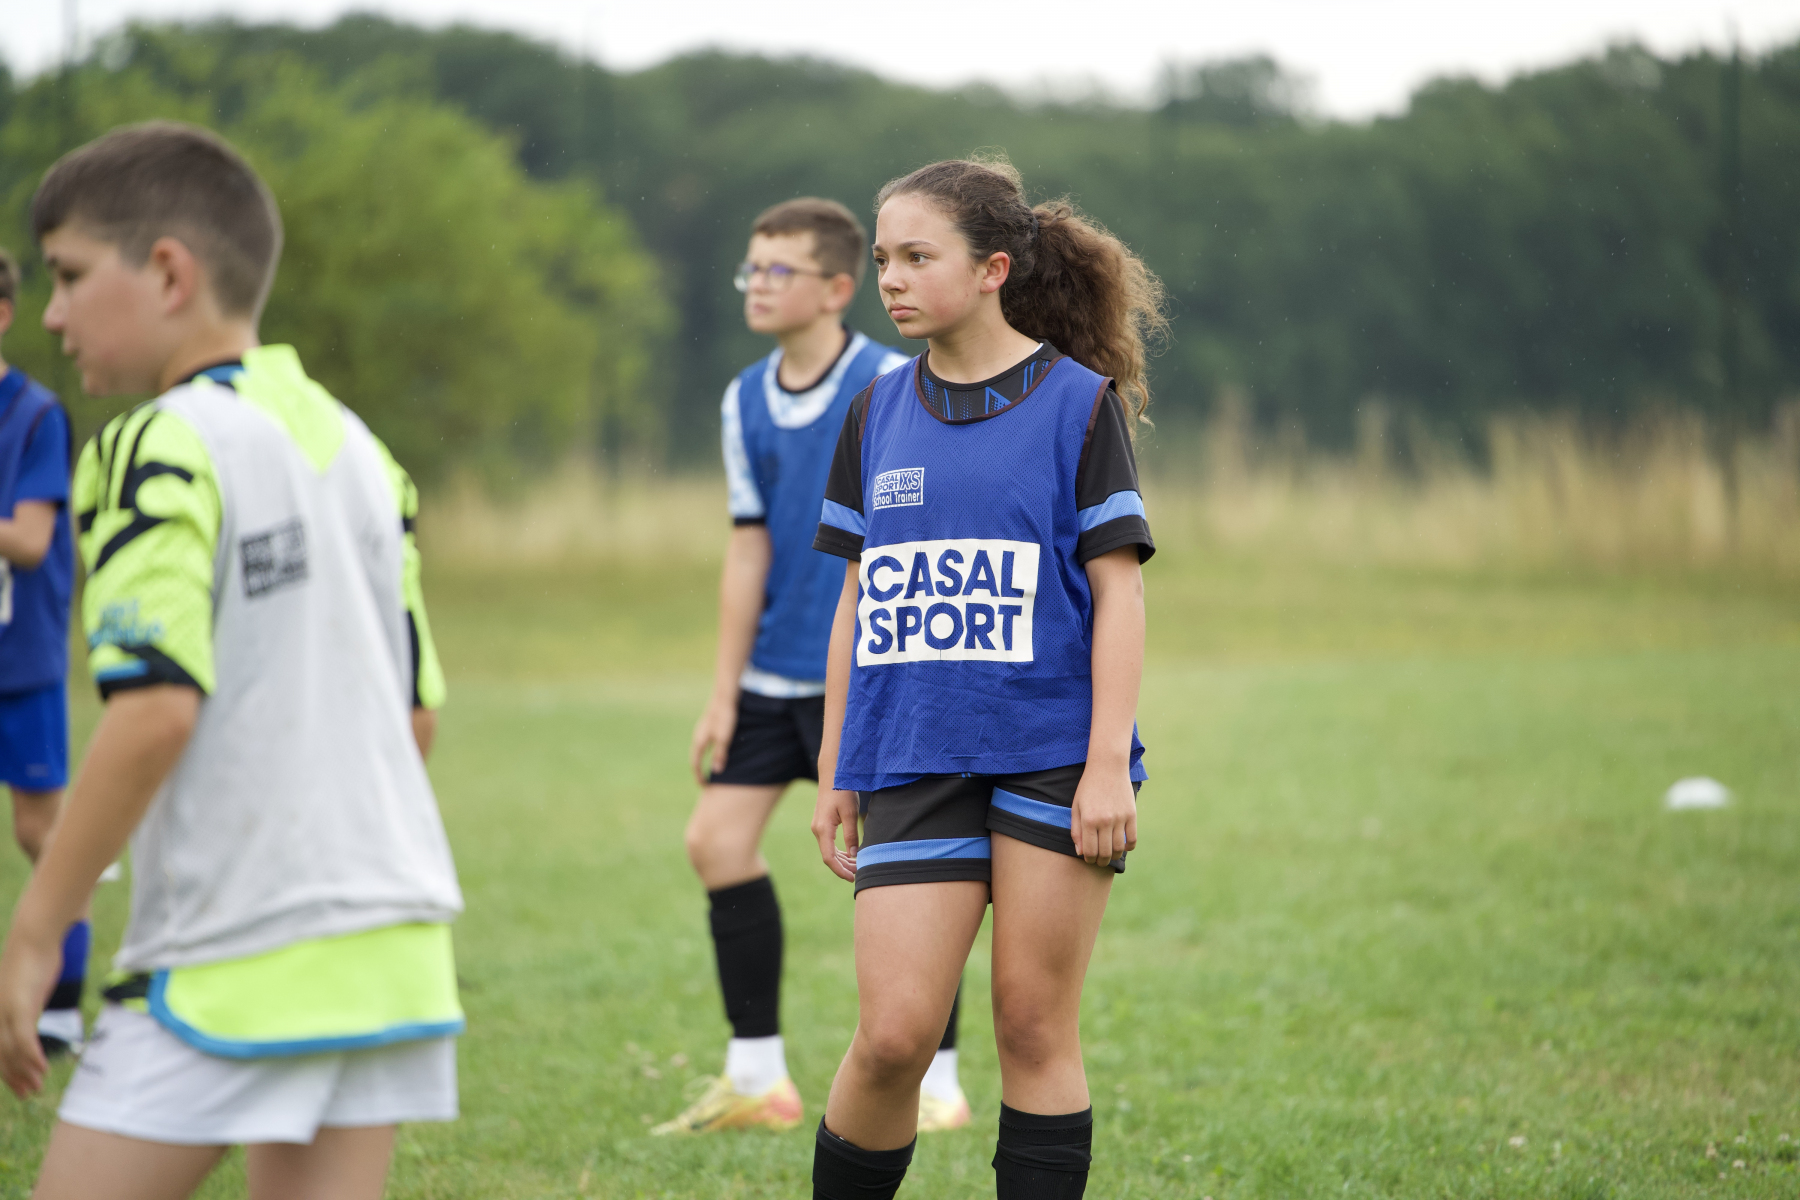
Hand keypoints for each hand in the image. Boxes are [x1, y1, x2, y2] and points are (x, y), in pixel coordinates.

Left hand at [0, 925, 59, 1097]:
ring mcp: (5, 1010)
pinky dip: (31, 1057)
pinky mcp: (20, 1005)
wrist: (36, 932)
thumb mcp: (29, 980)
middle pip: (1, 1053)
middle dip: (13, 1076)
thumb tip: (39, 998)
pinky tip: (41, 1069)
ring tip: (36, 1088)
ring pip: (11, 1051)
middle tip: (28, 1093)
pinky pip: (24, 1038)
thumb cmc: (37, 950)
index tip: (18, 1083)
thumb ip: (30, 995)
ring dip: (23, 1072)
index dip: (6, 1068)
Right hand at [689, 694, 737, 784]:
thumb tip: (715, 772)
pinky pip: (706, 743)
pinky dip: (708, 752)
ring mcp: (702, 730)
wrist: (725, 696)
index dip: (699, 776)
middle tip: (705, 781)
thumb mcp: (724, 738)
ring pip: (700, 750)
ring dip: (703, 760)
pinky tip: (716, 751)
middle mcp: (698, 737)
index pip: (695, 764)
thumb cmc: (725, 717)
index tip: (704, 787)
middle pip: (695, 758)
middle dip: (699, 770)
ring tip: (710, 769)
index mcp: (699, 742)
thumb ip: (719, 755)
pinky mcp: (709, 725)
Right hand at [810, 784, 860, 882]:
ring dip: (842, 860)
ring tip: (858, 866)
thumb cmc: (842, 791)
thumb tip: (855, 856)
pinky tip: (851, 855)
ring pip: (829, 851)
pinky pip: (829, 844)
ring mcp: (818, 828)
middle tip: (860, 873)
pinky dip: (839, 852)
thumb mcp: (850, 813)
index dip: (840, 871)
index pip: (829, 858)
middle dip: (843, 868)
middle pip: (829, 857)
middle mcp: (817, 830)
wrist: (833, 775)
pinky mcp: (822, 825)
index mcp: (823, 829)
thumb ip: (852, 835)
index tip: (852, 878)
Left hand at [1070, 761, 1137, 865]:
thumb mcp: (1076, 807)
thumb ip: (1076, 831)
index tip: (1089, 860)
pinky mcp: (1132, 814)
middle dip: (1101, 861)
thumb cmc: (1088, 787)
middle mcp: (1105, 821)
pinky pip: (1132, 838)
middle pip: (1105, 852)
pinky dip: (1129, 847)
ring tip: (1110, 855)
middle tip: (1100, 861)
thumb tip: (1080, 852)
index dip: (1089, 859)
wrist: (1107, 767)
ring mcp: (1120, 818)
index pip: (1089, 851)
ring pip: (1119, 848)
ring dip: (1114, 856)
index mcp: (1089, 820)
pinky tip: (1123, 846)